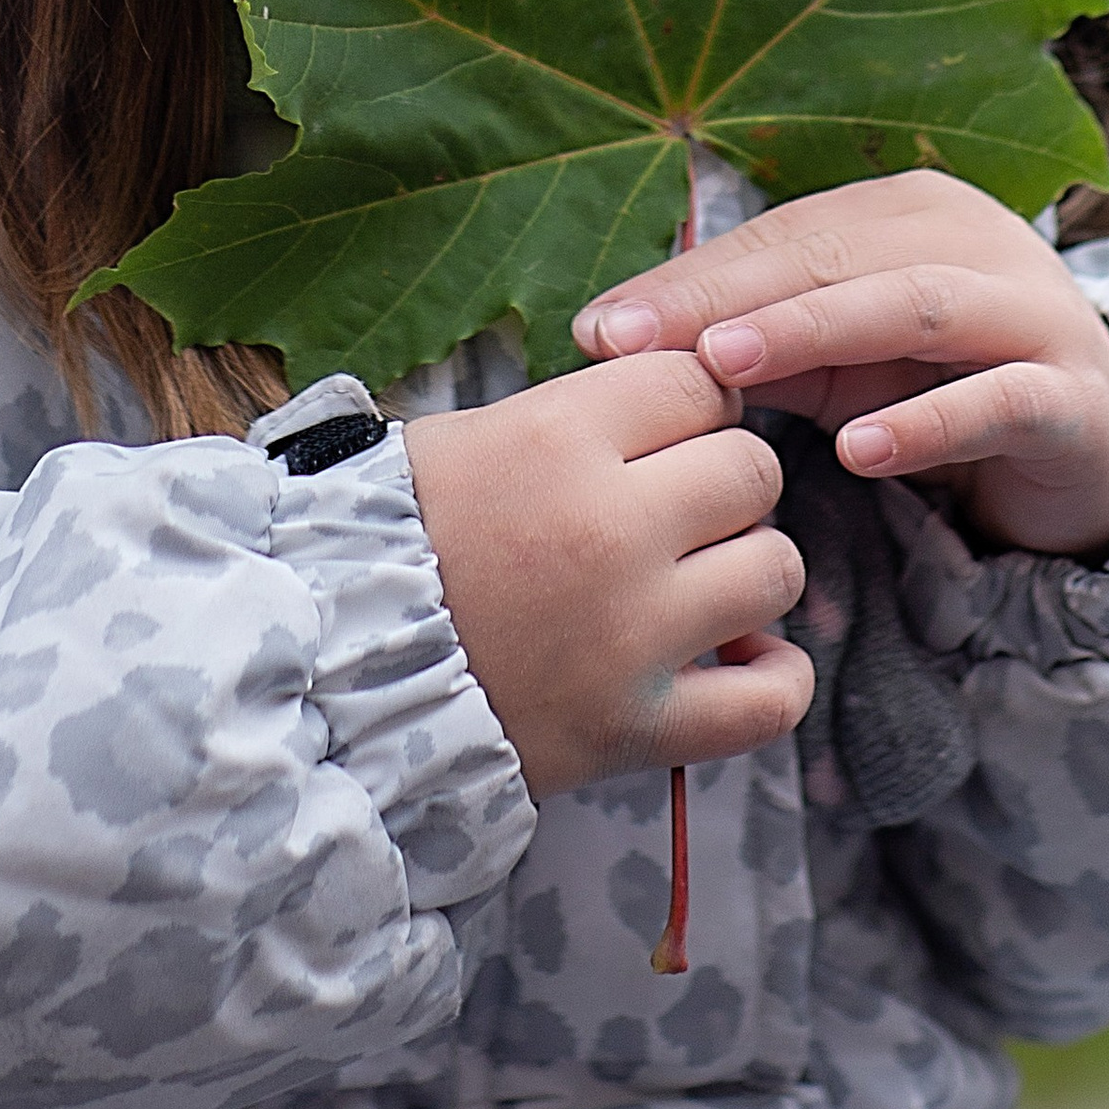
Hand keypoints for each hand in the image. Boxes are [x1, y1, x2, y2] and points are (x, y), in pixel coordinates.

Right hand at [404, 355, 812, 802]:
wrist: (333, 675)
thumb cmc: (394, 540)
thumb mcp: (466, 437)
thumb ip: (577, 414)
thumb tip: (681, 396)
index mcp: (557, 437)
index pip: (696, 382)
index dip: (691, 401)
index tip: (669, 428)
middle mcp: (609, 527)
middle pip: (750, 468)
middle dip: (723, 479)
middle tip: (679, 505)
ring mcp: (633, 633)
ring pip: (776, 567)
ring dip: (745, 568)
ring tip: (695, 580)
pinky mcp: (641, 725)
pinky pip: (772, 698)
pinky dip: (771, 676)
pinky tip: (738, 656)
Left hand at [570, 171, 1108, 565]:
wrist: (1084, 453)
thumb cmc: (936, 386)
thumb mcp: (834, 363)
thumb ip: (751, 341)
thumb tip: (617, 338)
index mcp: (905, 210)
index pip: (782, 236)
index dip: (689, 278)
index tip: (599, 327)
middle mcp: (971, 237)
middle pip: (833, 257)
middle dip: (725, 299)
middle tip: (636, 343)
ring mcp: (1032, 308)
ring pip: (911, 304)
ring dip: (810, 330)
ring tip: (722, 365)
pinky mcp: (1073, 394)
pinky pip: (998, 399)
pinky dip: (926, 421)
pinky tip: (858, 450)